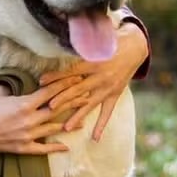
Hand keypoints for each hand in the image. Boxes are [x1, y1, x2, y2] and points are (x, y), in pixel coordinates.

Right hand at [0, 76, 86, 154]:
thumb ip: (10, 86)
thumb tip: (17, 80)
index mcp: (25, 104)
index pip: (50, 92)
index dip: (65, 84)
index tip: (77, 78)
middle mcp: (30, 120)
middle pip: (57, 110)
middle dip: (74, 102)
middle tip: (87, 95)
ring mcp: (28, 135)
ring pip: (54, 129)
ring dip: (69, 124)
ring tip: (82, 120)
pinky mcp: (23, 148)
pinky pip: (43, 149)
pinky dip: (55, 148)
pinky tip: (66, 147)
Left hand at [39, 22, 148, 140]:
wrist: (135, 47)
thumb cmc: (109, 43)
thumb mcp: (95, 42)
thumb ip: (77, 45)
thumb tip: (56, 38)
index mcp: (93, 62)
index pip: (71, 71)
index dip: (56, 76)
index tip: (41, 81)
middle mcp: (100, 76)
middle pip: (78, 90)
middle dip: (63, 99)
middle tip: (48, 108)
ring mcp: (108, 88)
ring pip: (90, 104)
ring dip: (78, 116)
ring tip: (66, 128)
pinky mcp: (114, 95)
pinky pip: (107, 112)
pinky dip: (102, 125)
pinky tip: (95, 138)